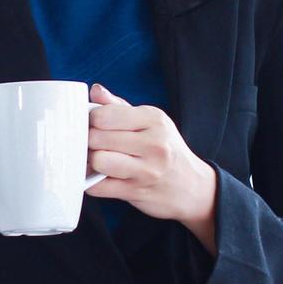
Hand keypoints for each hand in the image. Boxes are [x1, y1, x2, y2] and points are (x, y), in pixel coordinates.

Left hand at [84, 83, 216, 254]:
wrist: (193, 186)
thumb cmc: (165, 149)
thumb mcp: (150, 121)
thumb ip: (119, 106)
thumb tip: (95, 91)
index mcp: (153, 119)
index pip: (104, 115)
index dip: (91, 120)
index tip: (94, 125)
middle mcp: (153, 143)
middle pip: (96, 137)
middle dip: (89, 141)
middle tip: (95, 144)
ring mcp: (146, 170)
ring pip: (98, 161)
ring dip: (91, 162)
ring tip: (98, 160)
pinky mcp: (136, 192)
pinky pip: (98, 186)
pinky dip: (92, 182)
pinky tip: (100, 177)